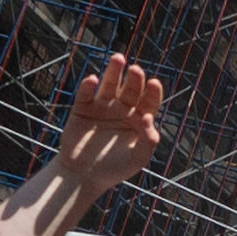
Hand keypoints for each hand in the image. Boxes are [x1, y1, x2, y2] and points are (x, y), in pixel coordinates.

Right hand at [55, 53, 165, 196]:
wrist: (83, 177)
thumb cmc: (114, 169)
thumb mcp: (138, 158)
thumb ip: (148, 140)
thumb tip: (147, 117)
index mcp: (139, 118)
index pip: (149, 100)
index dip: (152, 91)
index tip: (154, 83)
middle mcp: (122, 109)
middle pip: (131, 88)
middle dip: (135, 78)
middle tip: (136, 70)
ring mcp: (102, 106)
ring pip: (109, 84)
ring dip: (114, 71)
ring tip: (118, 58)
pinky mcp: (82, 108)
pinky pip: (86, 94)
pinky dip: (88, 86)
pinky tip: (92, 79)